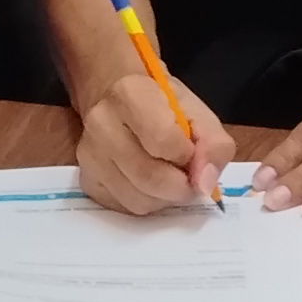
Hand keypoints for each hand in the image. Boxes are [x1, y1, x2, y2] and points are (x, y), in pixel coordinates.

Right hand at [75, 66, 228, 216]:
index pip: (163, 140)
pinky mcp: (87, 180)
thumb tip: (205, 184)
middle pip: (149, 177)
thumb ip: (214, 146)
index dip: (187, 155)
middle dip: (181, 187)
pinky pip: (125, 207)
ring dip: (164, 198)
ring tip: (170, 178)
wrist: (122, 102)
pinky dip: (147, 202)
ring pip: (138, 200)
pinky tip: (150, 184)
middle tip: (189, 179)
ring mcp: (89, 154)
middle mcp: (101, 122)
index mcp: (131, 93)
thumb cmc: (164, 106)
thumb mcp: (199, 113)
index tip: (191, 152)